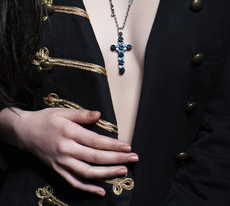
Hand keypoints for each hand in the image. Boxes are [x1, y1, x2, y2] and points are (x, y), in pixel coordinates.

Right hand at [14, 108, 137, 195]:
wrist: (24, 132)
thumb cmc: (45, 119)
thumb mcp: (62, 112)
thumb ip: (81, 115)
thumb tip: (99, 114)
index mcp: (69, 132)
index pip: (95, 141)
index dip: (113, 145)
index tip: (127, 146)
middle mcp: (66, 149)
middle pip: (95, 157)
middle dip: (116, 159)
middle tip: (133, 158)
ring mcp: (62, 162)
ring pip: (87, 172)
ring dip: (106, 173)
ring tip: (122, 171)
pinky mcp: (58, 170)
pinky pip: (74, 182)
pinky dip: (87, 188)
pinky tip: (101, 191)